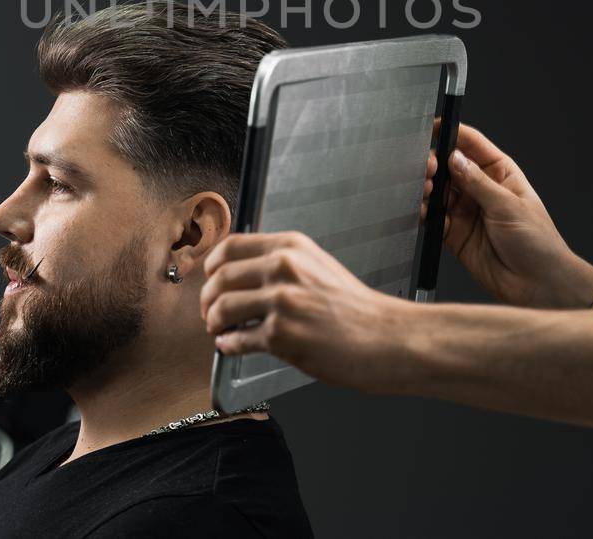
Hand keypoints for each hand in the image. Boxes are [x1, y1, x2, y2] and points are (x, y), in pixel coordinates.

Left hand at [200, 231, 411, 394]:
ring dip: (213, 322)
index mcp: (292, 247)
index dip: (212, 264)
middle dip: (207, 299)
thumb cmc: (356, 308)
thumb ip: (282, 263)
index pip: (231, 245)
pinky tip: (231, 346)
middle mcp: (284, 268)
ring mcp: (282, 301)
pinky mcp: (281, 335)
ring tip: (219, 330)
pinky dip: (228, 345)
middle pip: (220, 277)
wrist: (385, 338)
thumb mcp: (318, 266)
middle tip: (209, 312)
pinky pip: (237, 340)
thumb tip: (241, 274)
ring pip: (221, 308)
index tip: (208, 277)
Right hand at [422, 121, 592, 307]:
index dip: (453, 134)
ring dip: (427, 189)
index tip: (434, 128)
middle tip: (428, 168)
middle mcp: (481, 189)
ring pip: (438, 192)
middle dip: (435, 164)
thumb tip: (454, 158)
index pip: (472, 145)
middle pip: (449, 167)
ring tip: (424, 191)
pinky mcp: (454, 233)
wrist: (537, 285)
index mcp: (500, 173)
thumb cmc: (538, 243)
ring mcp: (467, 211)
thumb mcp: (508, 206)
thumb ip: (477, 183)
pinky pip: (433, 218)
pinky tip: (423, 211)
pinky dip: (424, 213)